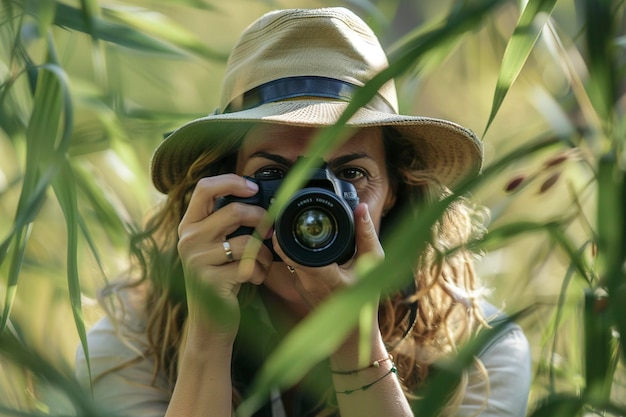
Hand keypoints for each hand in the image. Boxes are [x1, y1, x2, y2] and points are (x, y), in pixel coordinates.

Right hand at [177, 174, 273, 338]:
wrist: (209, 323)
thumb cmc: (219, 278)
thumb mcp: (215, 247)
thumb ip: (225, 223)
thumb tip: (257, 198)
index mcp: (189, 226)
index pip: (204, 187)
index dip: (232, 181)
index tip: (253, 187)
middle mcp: (188, 240)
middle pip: (234, 211)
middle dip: (261, 219)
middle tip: (270, 230)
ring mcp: (197, 261)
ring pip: (247, 241)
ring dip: (264, 253)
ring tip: (262, 262)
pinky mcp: (211, 281)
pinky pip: (249, 266)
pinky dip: (260, 273)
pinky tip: (255, 279)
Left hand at [272, 203, 383, 309]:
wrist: (354, 332)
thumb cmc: (366, 299)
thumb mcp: (373, 263)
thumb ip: (366, 234)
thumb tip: (361, 207)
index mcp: (325, 277)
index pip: (295, 254)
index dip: (286, 236)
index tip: (287, 217)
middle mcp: (307, 283)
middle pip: (290, 251)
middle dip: (292, 232)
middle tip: (296, 217)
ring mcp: (300, 287)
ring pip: (292, 257)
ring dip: (298, 244)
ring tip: (305, 230)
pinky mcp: (299, 288)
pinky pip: (297, 265)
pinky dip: (303, 255)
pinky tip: (314, 250)